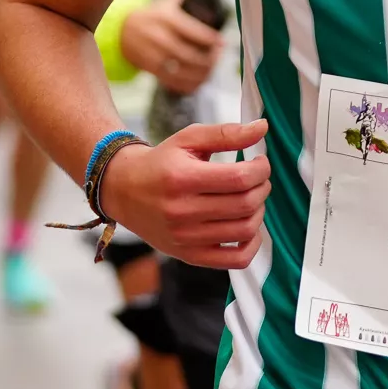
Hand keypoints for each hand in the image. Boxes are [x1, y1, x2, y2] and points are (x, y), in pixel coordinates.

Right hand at [101, 119, 271, 266]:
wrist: (124, 192)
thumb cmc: (161, 163)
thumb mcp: (188, 139)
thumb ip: (226, 133)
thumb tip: (263, 128)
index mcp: (182, 179)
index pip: (239, 178)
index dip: (260, 169)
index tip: (259, 163)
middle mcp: (182, 212)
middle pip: (245, 204)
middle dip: (262, 187)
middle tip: (258, 179)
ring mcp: (186, 238)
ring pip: (245, 230)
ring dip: (259, 211)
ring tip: (251, 198)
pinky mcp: (189, 256)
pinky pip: (236, 260)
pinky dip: (253, 245)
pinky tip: (248, 227)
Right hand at [122, 0, 223, 92]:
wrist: (122, 30)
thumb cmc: (152, 16)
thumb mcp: (167, 2)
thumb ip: (188, 2)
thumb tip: (212, 3)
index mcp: (165, 18)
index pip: (191, 30)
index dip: (209, 38)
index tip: (221, 41)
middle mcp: (158, 37)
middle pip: (189, 55)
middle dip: (209, 58)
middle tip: (218, 56)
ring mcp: (153, 55)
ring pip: (182, 71)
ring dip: (201, 74)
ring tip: (211, 69)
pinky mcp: (151, 69)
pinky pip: (173, 81)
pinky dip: (188, 85)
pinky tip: (199, 81)